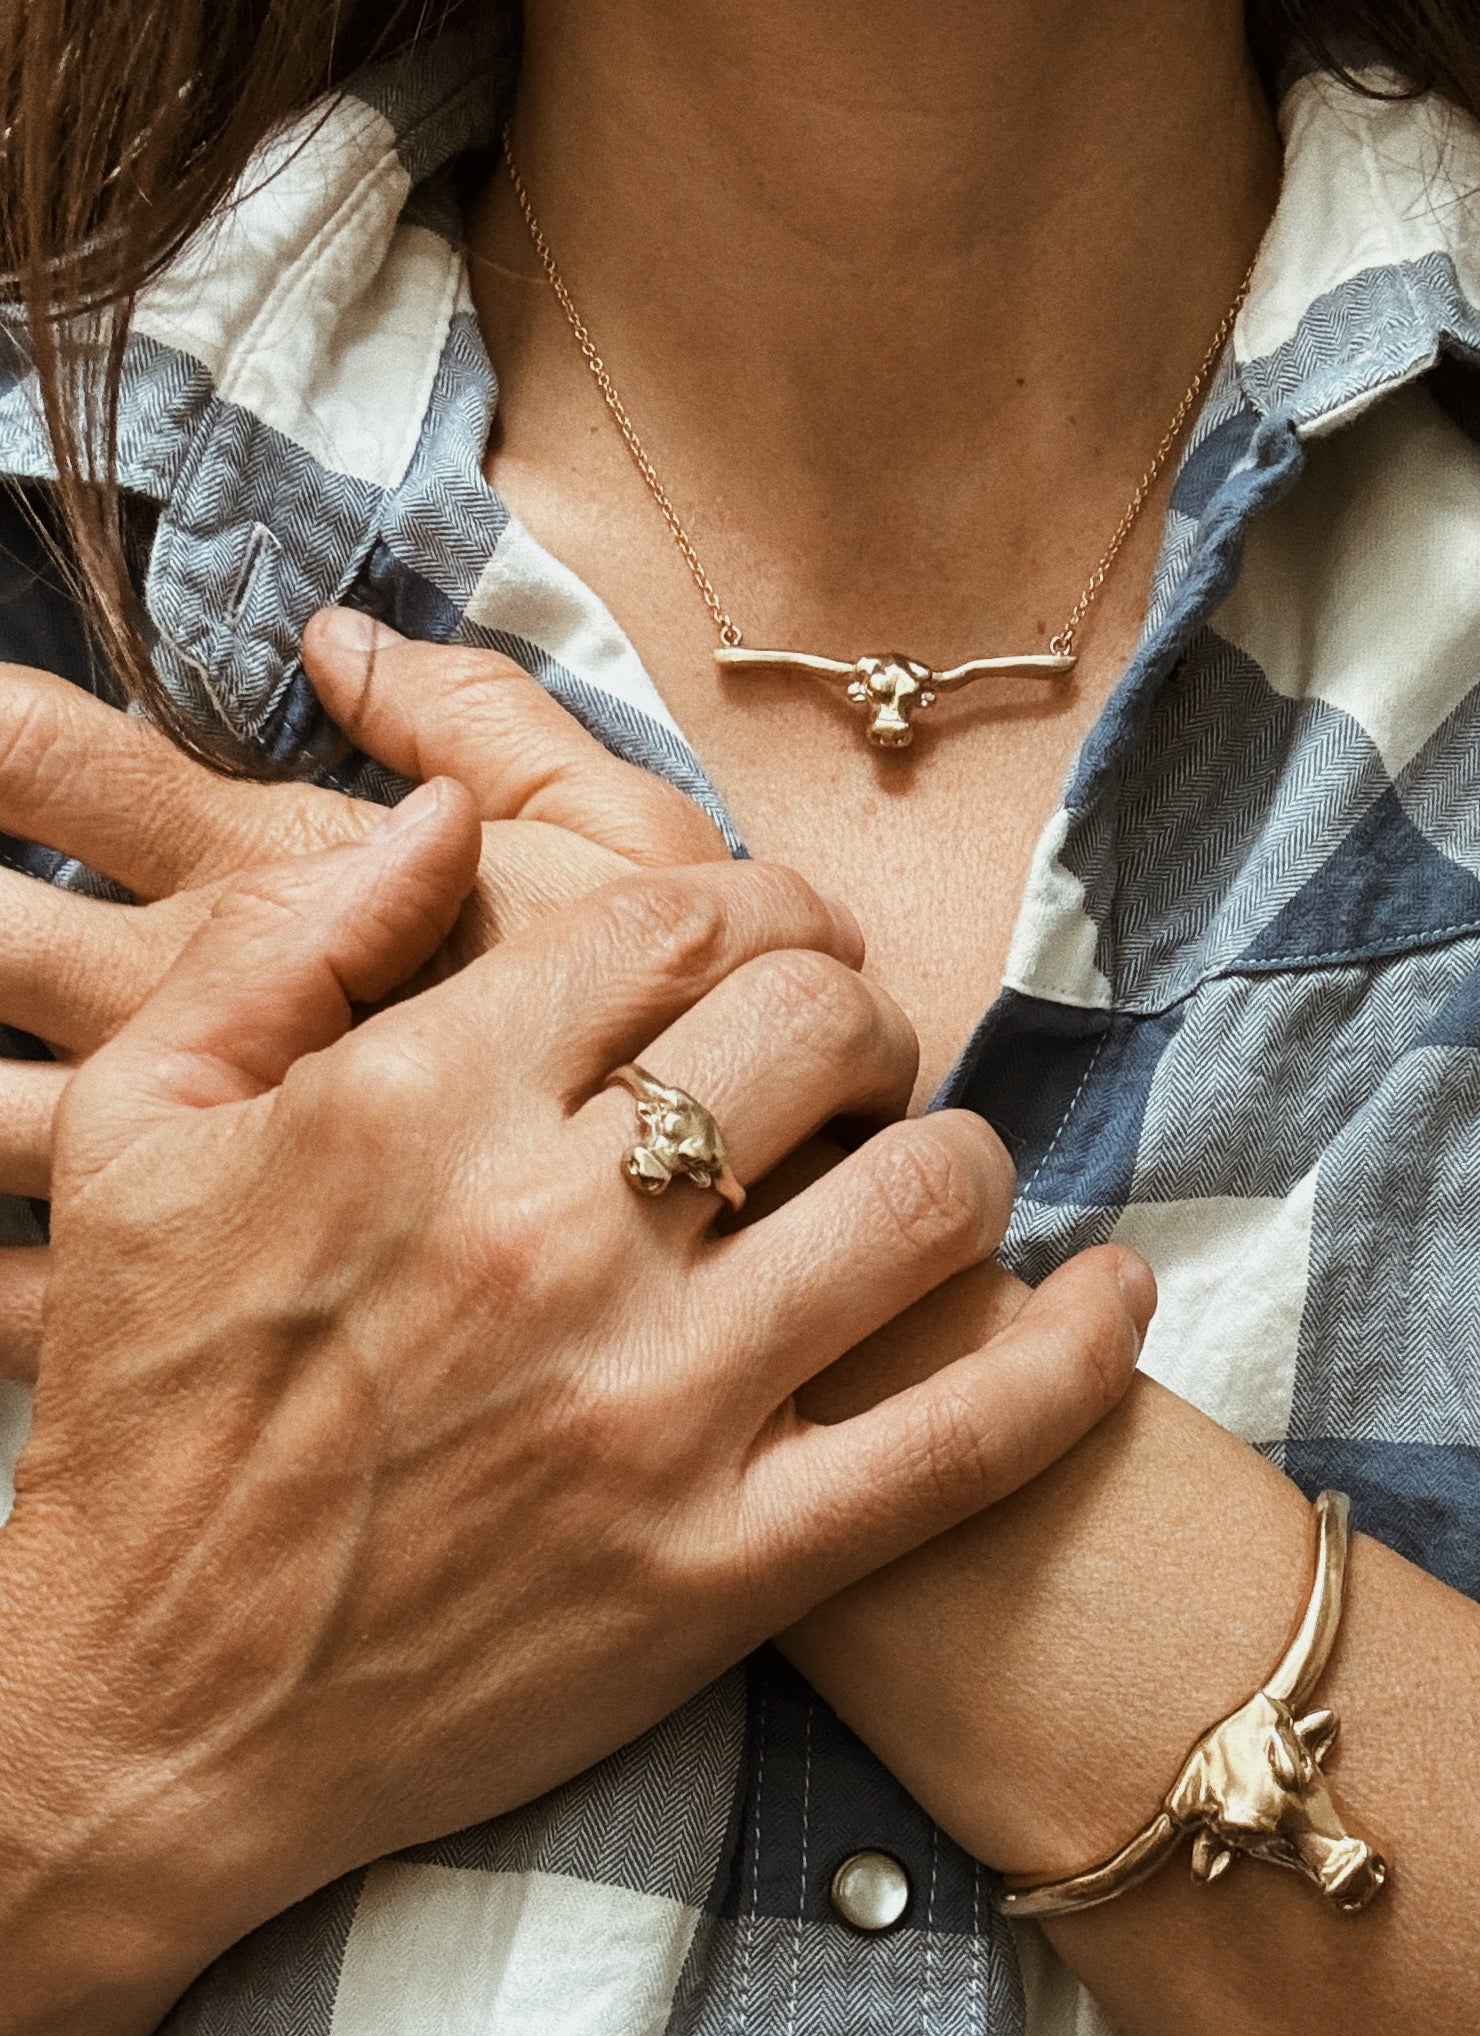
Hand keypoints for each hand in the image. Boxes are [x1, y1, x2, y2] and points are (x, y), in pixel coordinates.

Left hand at [0, 610, 724, 1370]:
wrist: (749, 1287)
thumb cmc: (681, 1052)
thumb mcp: (629, 861)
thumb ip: (496, 738)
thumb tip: (342, 640)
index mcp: (280, 890)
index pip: (65, 765)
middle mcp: (206, 1015)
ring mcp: (195, 1161)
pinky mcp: (214, 1286)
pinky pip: (26, 1292)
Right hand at [0, 788, 1145, 2035]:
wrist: (144, 1715)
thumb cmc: (138, 1413)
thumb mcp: (137, 1130)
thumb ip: (294, 942)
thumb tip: (447, 817)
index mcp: (419, 1105)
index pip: (681, 924)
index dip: (761, 914)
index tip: (772, 955)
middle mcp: (551, 1238)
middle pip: (821, 1027)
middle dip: (865, 1011)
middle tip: (853, 1057)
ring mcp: (652, 1413)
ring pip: (922, 1203)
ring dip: (963, 1157)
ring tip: (935, 1172)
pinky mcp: (723, 1573)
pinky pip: (963, 1442)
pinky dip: (1074, 1355)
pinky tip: (1111, 1294)